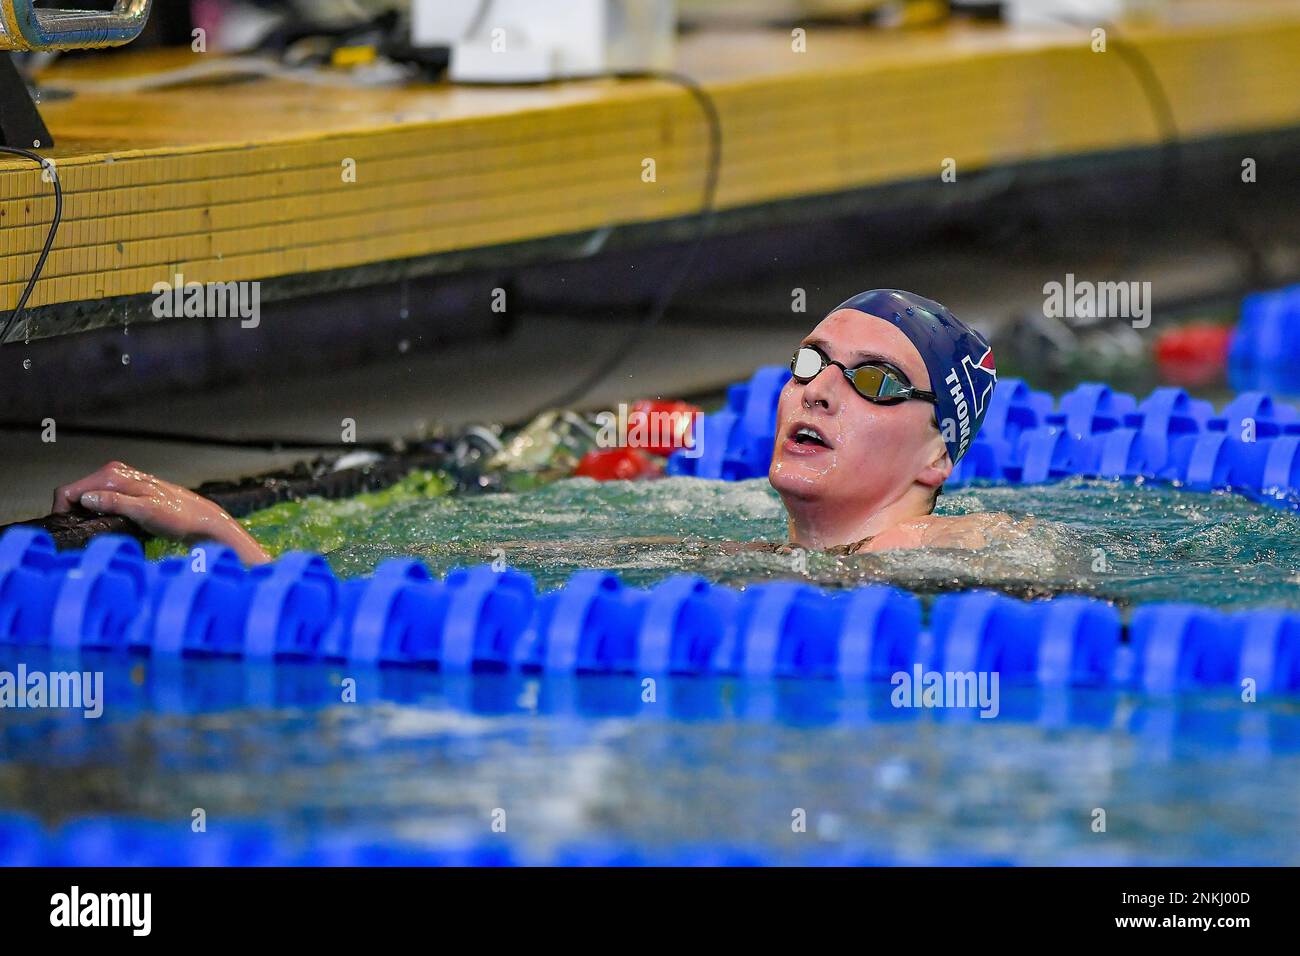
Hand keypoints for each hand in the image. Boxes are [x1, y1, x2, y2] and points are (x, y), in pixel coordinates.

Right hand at [53, 461, 270, 565]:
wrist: (200, 520)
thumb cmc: (176, 517)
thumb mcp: (144, 512)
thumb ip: (115, 503)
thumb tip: (86, 499)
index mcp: (113, 476)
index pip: (69, 490)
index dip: (62, 510)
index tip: (67, 529)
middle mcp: (114, 474)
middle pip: (75, 493)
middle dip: (72, 512)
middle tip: (82, 533)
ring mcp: (120, 482)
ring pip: (86, 498)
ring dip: (85, 514)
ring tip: (96, 531)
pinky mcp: (126, 492)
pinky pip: (99, 502)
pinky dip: (96, 513)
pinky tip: (107, 525)